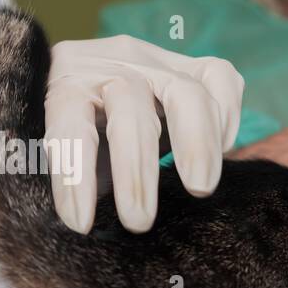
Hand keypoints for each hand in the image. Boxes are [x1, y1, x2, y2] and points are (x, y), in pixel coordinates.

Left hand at [44, 35, 243, 232]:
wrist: (94, 87)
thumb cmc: (76, 138)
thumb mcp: (62, 156)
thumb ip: (72, 178)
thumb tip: (83, 226)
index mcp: (66, 83)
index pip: (69, 125)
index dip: (74, 175)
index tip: (81, 224)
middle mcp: (111, 63)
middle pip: (129, 107)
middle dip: (135, 170)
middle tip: (139, 221)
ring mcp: (156, 61)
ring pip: (184, 91)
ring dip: (196, 143)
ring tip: (198, 189)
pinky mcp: (193, 65)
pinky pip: (220, 78)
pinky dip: (225, 116)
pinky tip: (222, 152)